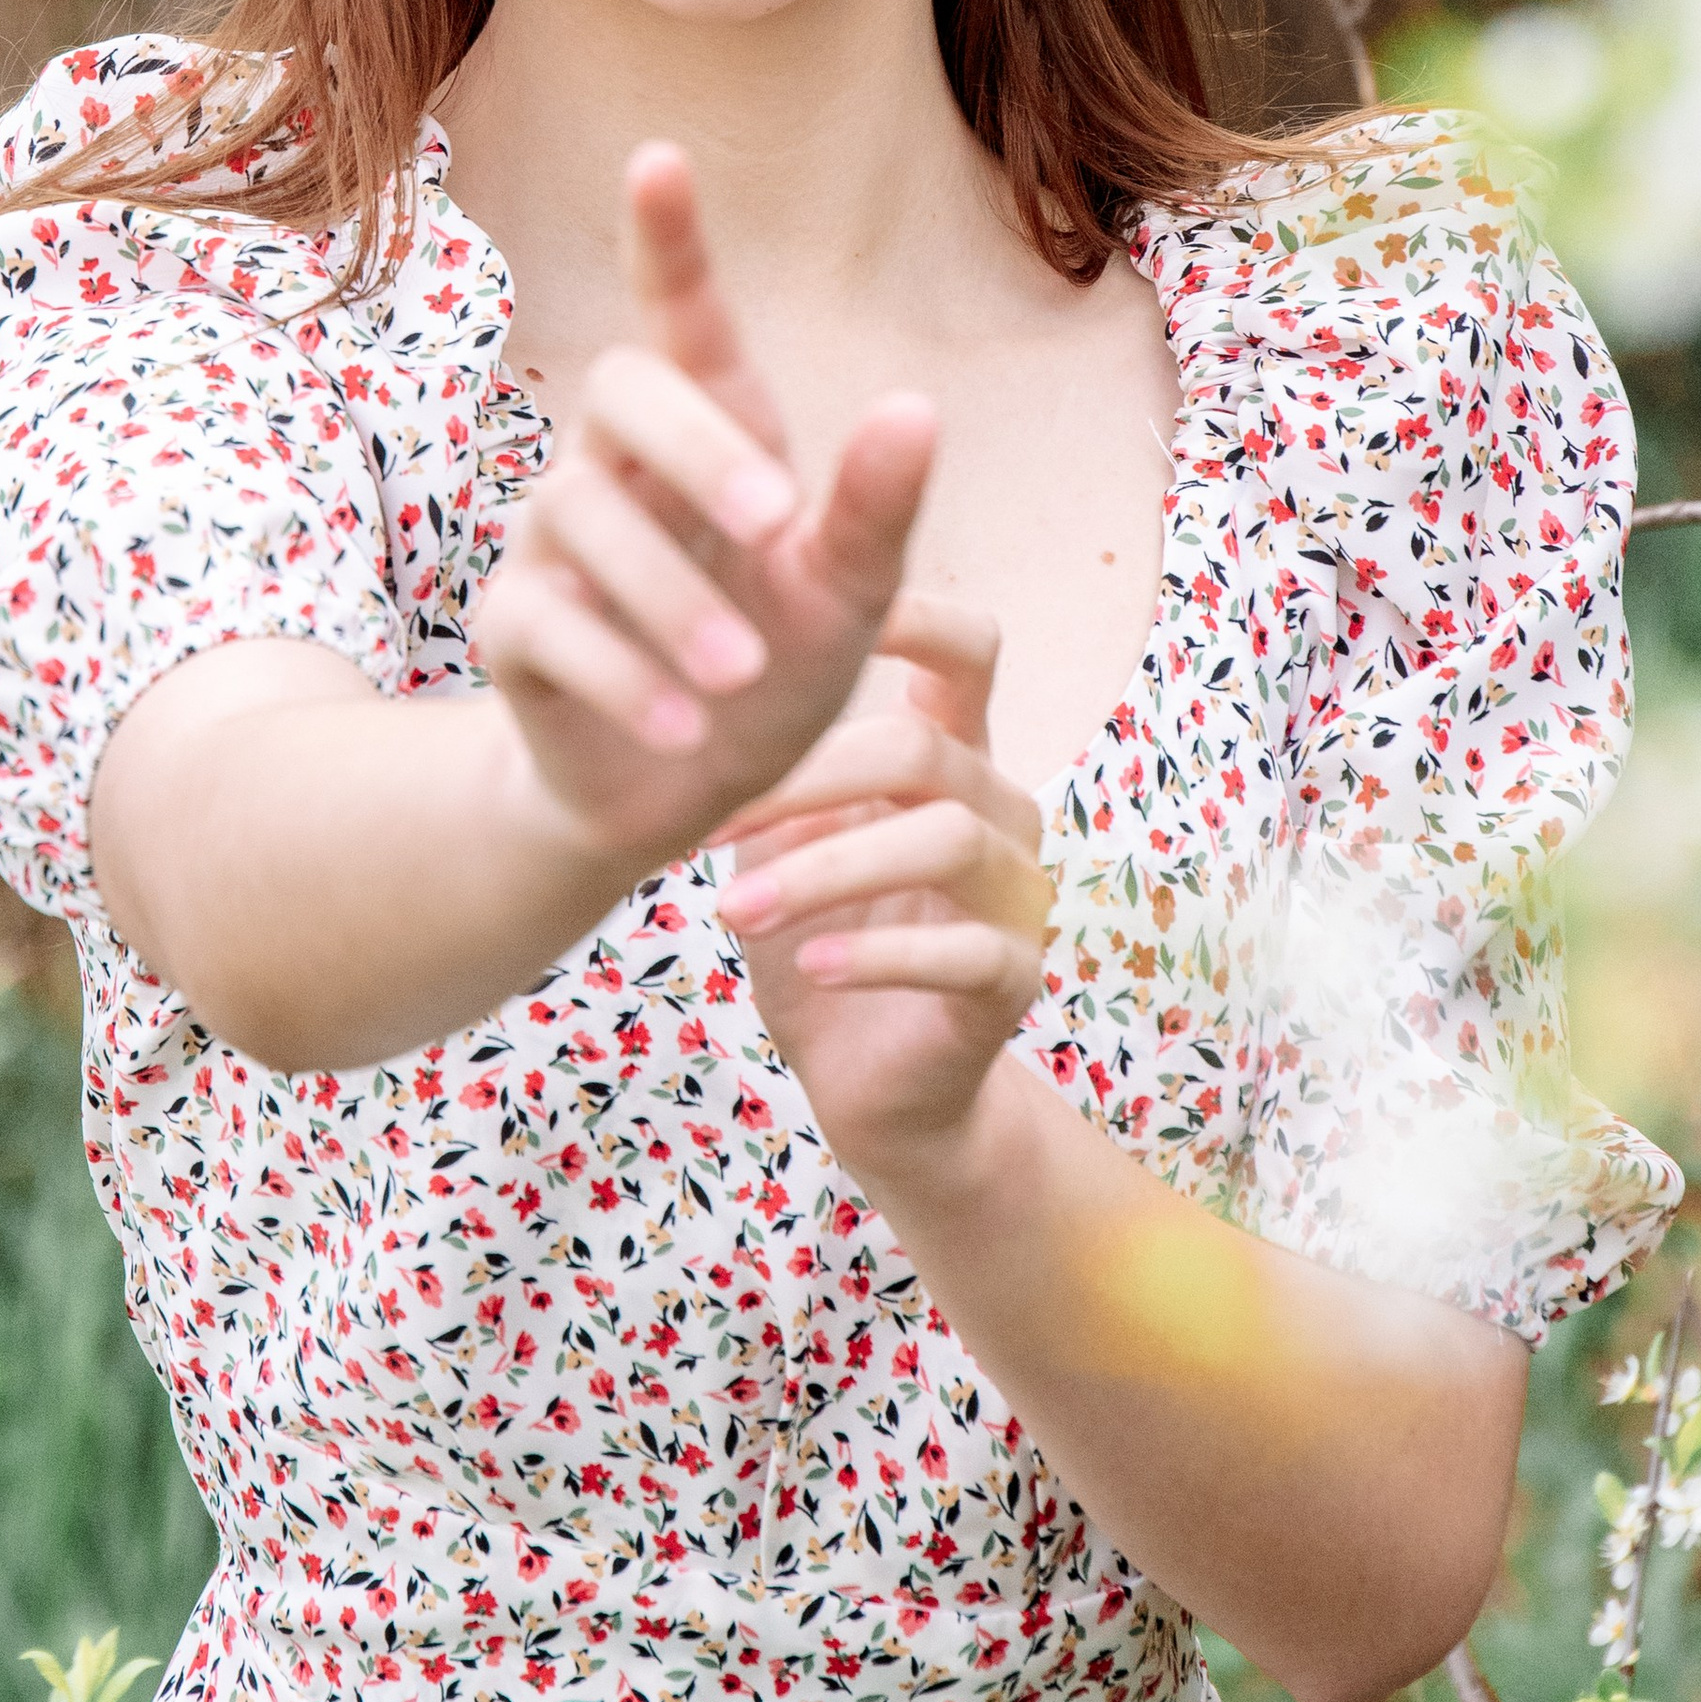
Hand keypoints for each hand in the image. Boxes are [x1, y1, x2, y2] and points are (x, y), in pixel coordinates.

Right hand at [474, 144, 937, 888]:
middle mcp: (619, 465)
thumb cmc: (777, 663)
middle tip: (775, 520)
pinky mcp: (515, 628)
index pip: (680, 318)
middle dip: (696, 446)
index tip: (658, 158)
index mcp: (712, 435)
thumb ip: (877, 510)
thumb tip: (916, 407)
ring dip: (671, 597)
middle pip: (623, 391)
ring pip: (582, 515)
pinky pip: (546, 622)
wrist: (685, 794)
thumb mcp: (850, 597)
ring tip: (742, 675)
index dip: (666, 241)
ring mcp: (556, 542)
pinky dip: (622, 675)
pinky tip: (686, 726)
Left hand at [713, 595, 1052, 1173]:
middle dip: (808, 779)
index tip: (804, 614)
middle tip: (708, 821)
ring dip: (825, 872)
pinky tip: (810, 965)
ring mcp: (1018, 896)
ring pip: (946, 842)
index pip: (965, 651)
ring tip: (731, 912)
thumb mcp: (780, 847)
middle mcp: (1000, 809)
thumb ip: (766, 770)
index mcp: (950, 757)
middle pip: (923, 750)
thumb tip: (682, 679)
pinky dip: (878, 955)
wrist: (869, 1087)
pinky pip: (964, 952)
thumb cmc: (818, 944)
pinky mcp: (1014, 981)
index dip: (907, 618)